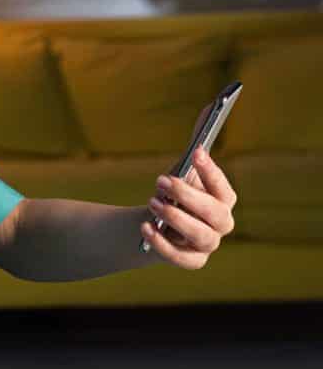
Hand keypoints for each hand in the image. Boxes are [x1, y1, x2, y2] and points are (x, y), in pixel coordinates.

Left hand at [139, 145, 237, 268]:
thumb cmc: (173, 195)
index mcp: (222, 199)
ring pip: (202, 236)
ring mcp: (208, 244)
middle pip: (215, 213)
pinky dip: (163, 244)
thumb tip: (209, 108)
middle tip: (161, 181)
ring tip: (153, 202)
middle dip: (188, 196)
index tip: (196, 152)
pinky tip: (145, 227)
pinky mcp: (191, 260)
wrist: (155, 225)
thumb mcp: (182, 170)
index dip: (211, 171)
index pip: (223, 187)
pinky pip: (182, 258)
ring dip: (177, 218)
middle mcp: (221, 223)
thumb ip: (195, 146)